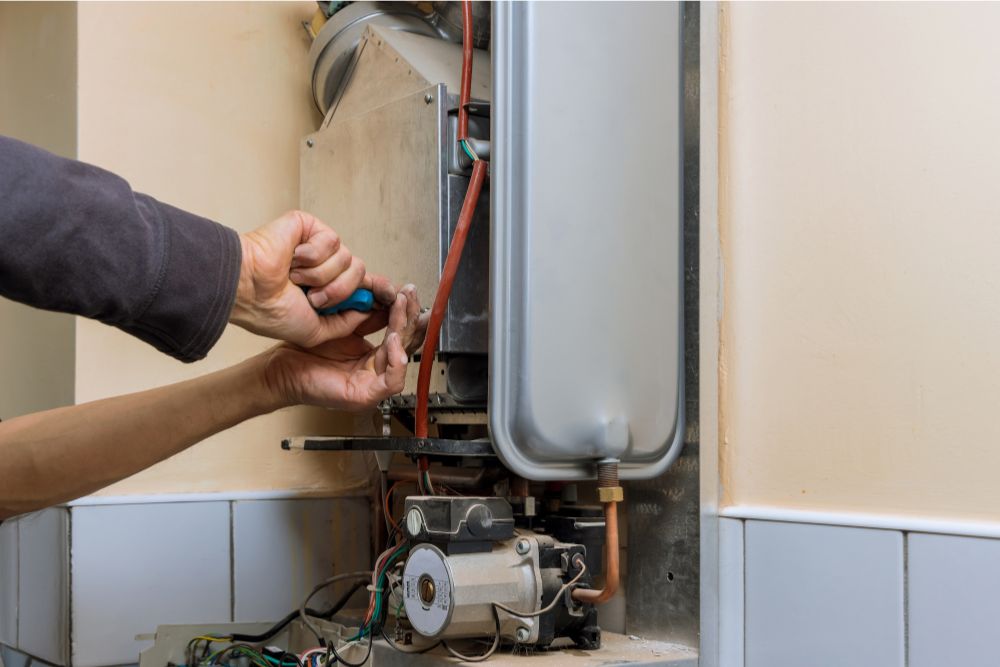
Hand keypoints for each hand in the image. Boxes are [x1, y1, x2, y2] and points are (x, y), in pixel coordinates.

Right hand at [230, 210, 396, 346]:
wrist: (250, 292)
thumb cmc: (271, 311)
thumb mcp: (316, 331)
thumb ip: (345, 324)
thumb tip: (368, 311)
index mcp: (325, 289)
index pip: (361, 284)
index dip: (377, 289)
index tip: (391, 296)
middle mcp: (323, 267)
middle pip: (359, 273)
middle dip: (339, 291)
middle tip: (312, 297)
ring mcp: (317, 246)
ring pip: (348, 259)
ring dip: (321, 276)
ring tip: (296, 278)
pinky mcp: (309, 226)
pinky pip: (332, 241)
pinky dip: (312, 255)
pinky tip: (293, 258)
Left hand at [262, 289, 423, 409]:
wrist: (281, 368)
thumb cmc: (305, 350)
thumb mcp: (342, 325)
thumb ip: (366, 315)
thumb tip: (386, 296)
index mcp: (374, 356)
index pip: (402, 334)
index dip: (407, 313)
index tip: (406, 292)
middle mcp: (377, 371)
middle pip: (407, 345)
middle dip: (410, 317)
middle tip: (408, 295)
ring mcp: (373, 385)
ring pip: (403, 359)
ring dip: (405, 331)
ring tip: (399, 308)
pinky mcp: (365, 396)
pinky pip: (392, 381)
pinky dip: (396, 360)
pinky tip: (391, 339)